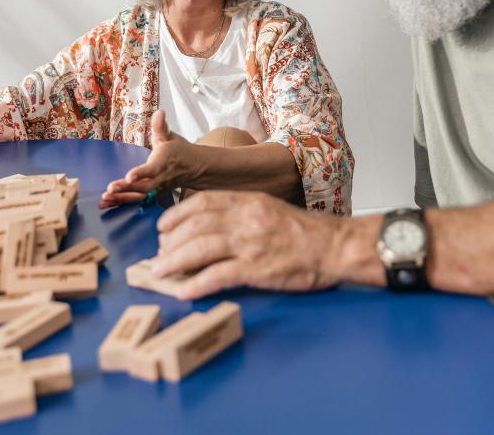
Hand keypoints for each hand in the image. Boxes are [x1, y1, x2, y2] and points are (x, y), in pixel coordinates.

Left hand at [99, 110, 198, 208]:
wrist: (193, 167)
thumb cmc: (179, 151)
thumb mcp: (170, 136)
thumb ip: (161, 126)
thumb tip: (159, 112)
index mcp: (164, 161)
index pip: (153, 169)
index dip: (141, 173)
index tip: (129, 176)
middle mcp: (161, 177)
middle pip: (144, 187)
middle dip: (127, 189)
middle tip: (110, 189)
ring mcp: (157, 188)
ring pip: (140, 196)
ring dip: (122, 198)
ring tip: (105, 199)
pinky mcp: (152, 193)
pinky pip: (137, 200)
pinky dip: (122, 202)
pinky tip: (106, 203)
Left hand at [152, 190, 345, 298]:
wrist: (335, 246)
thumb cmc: (305, 230)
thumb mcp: (270, 208)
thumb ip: (242, 212)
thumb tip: (210, 226)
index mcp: (248, 202)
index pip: (202, 202)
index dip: (177, 214)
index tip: (163, 227)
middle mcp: (245, 219)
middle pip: (195, 226)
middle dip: (170, 242)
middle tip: (158, 255)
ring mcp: (250, 244)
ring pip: (200, 249)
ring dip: (174, 261)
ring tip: (159, 273)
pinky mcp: (257, 269)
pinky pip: (218, 276)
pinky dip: (197, 284)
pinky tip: (184, 291)